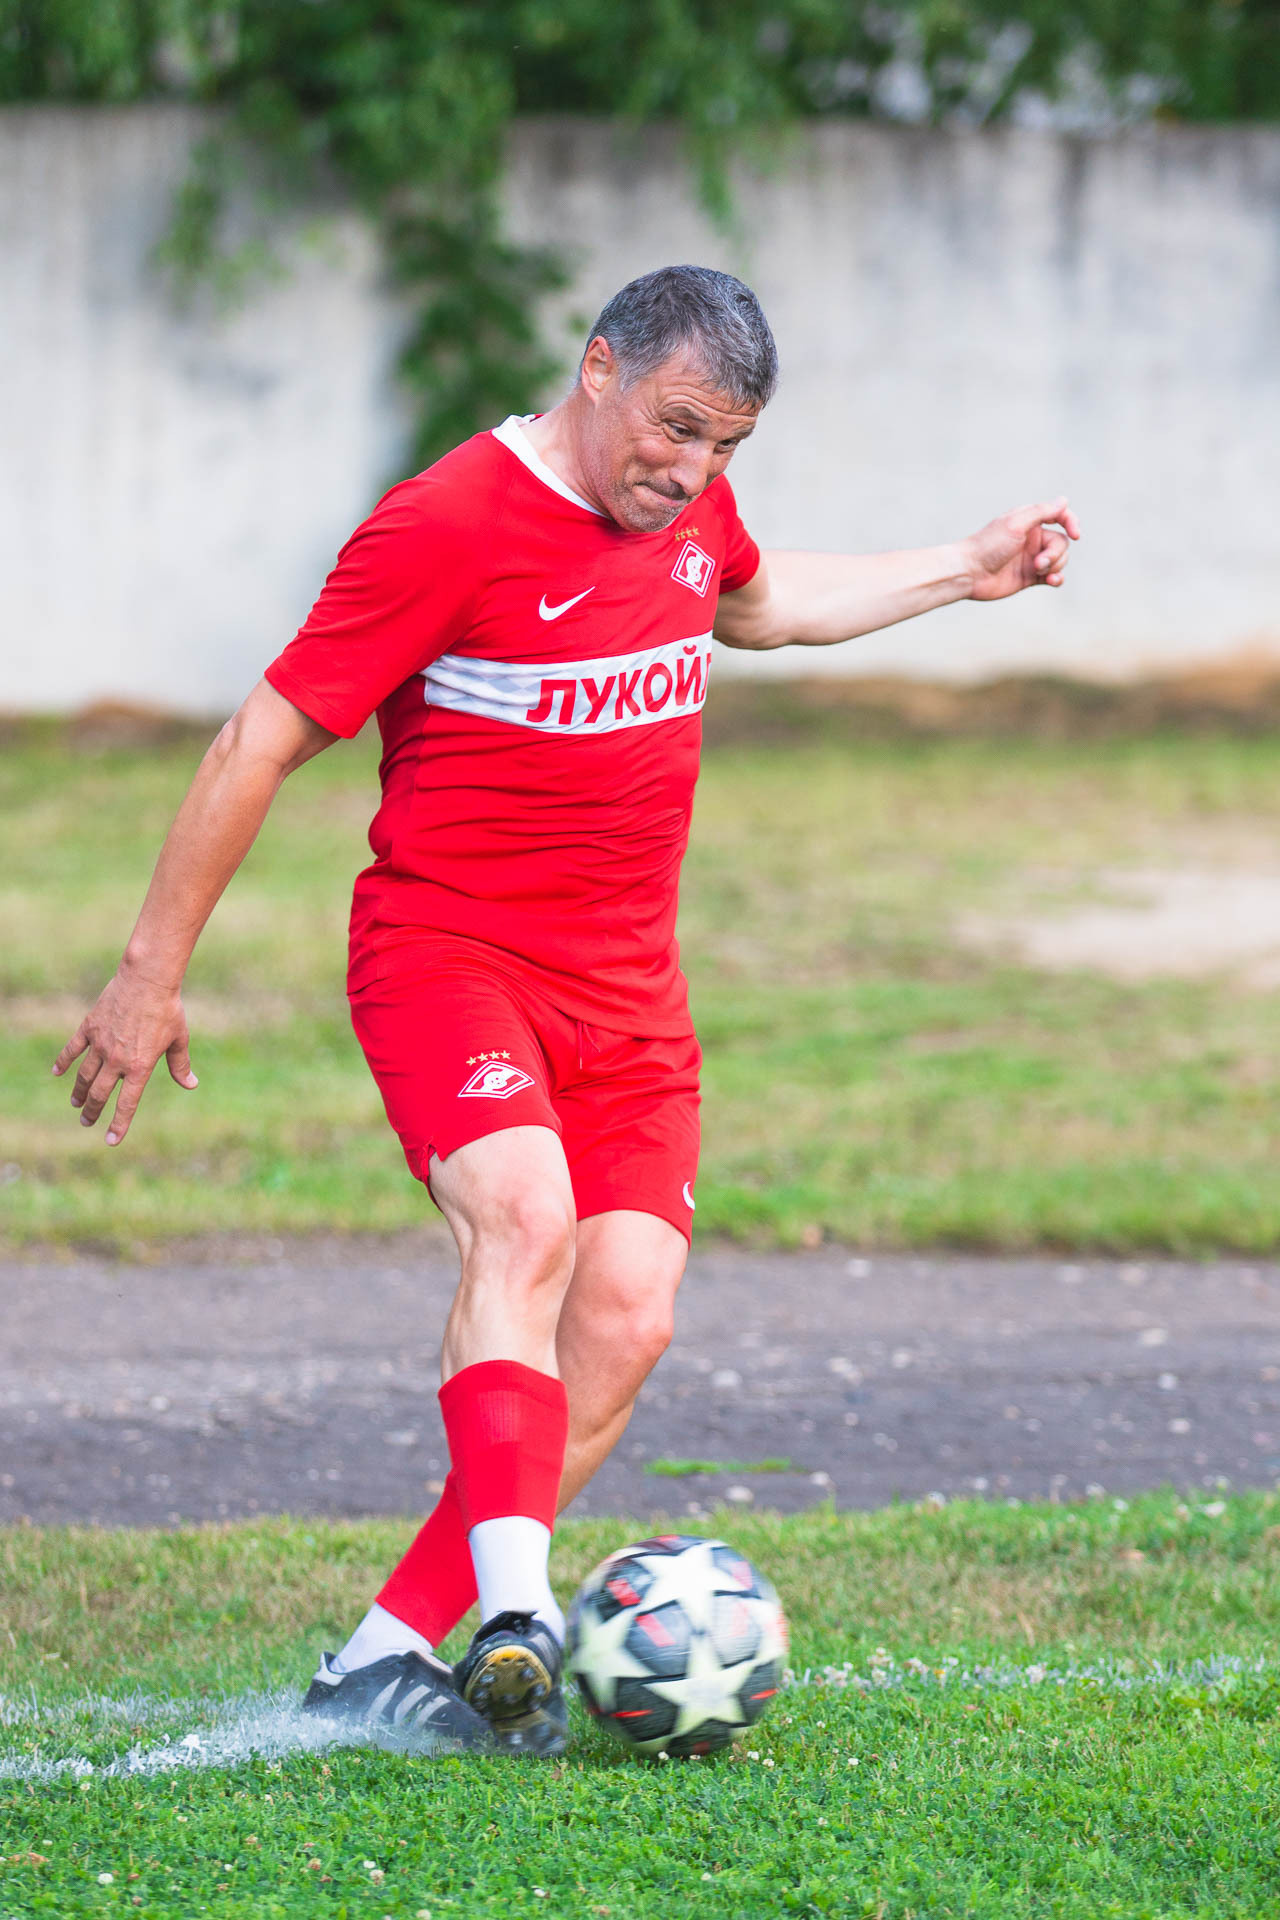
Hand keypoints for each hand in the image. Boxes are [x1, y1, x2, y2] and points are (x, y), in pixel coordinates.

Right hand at [51, 962, 197, 1145]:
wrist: (148, 980)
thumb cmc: (168, 1010)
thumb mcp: (179, 1039)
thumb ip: (180, 1065)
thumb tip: (191, 1084)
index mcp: (141, 1066)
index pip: (128, 1103)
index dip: (119, 1124)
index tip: (111, 1140)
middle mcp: (118, 1060)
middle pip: (101, 1094)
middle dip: (93, 1111)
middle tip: (86, 1123)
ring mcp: (101, 1044)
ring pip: (85, 1075)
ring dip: (80, 1092)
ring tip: (76, 1104)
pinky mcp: (90, 1027)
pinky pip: (73, 1049)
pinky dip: (63, 1061)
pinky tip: (56, 1072)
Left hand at [963, 496, 1080, 601]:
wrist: (968, 573)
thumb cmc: (988, 545)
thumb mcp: (1016, 524)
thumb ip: (1041, 512)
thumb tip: (1064, 500)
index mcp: (1030, 521)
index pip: (1060, 516)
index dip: (1071, 522)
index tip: (1075, 534)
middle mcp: (1033, 538)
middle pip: (1061, 543)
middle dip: (1055, 553)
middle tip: (1037, 562)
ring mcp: (1032, 558)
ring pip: (1060, 560)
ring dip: (1054, 565)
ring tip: (1036, 570)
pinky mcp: (1030, 577)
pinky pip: (1053, 576)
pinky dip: (1056, 578)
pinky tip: (1052, 580)